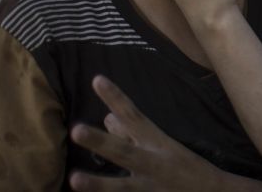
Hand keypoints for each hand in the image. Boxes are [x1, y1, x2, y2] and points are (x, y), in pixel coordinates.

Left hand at [69, 76, 261, 190]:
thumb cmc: (185, 167)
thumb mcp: (162, 146)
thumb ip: (132, 134)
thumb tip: (108, 118)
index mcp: (157, 143)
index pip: (134, 115)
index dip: (116, 98)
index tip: (97, 80)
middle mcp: (153, 163)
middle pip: (124, 151)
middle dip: (101, 142)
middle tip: (76, 130)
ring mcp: (150, 188)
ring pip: (122, 186)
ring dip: (98, 184)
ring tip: (75, 179)